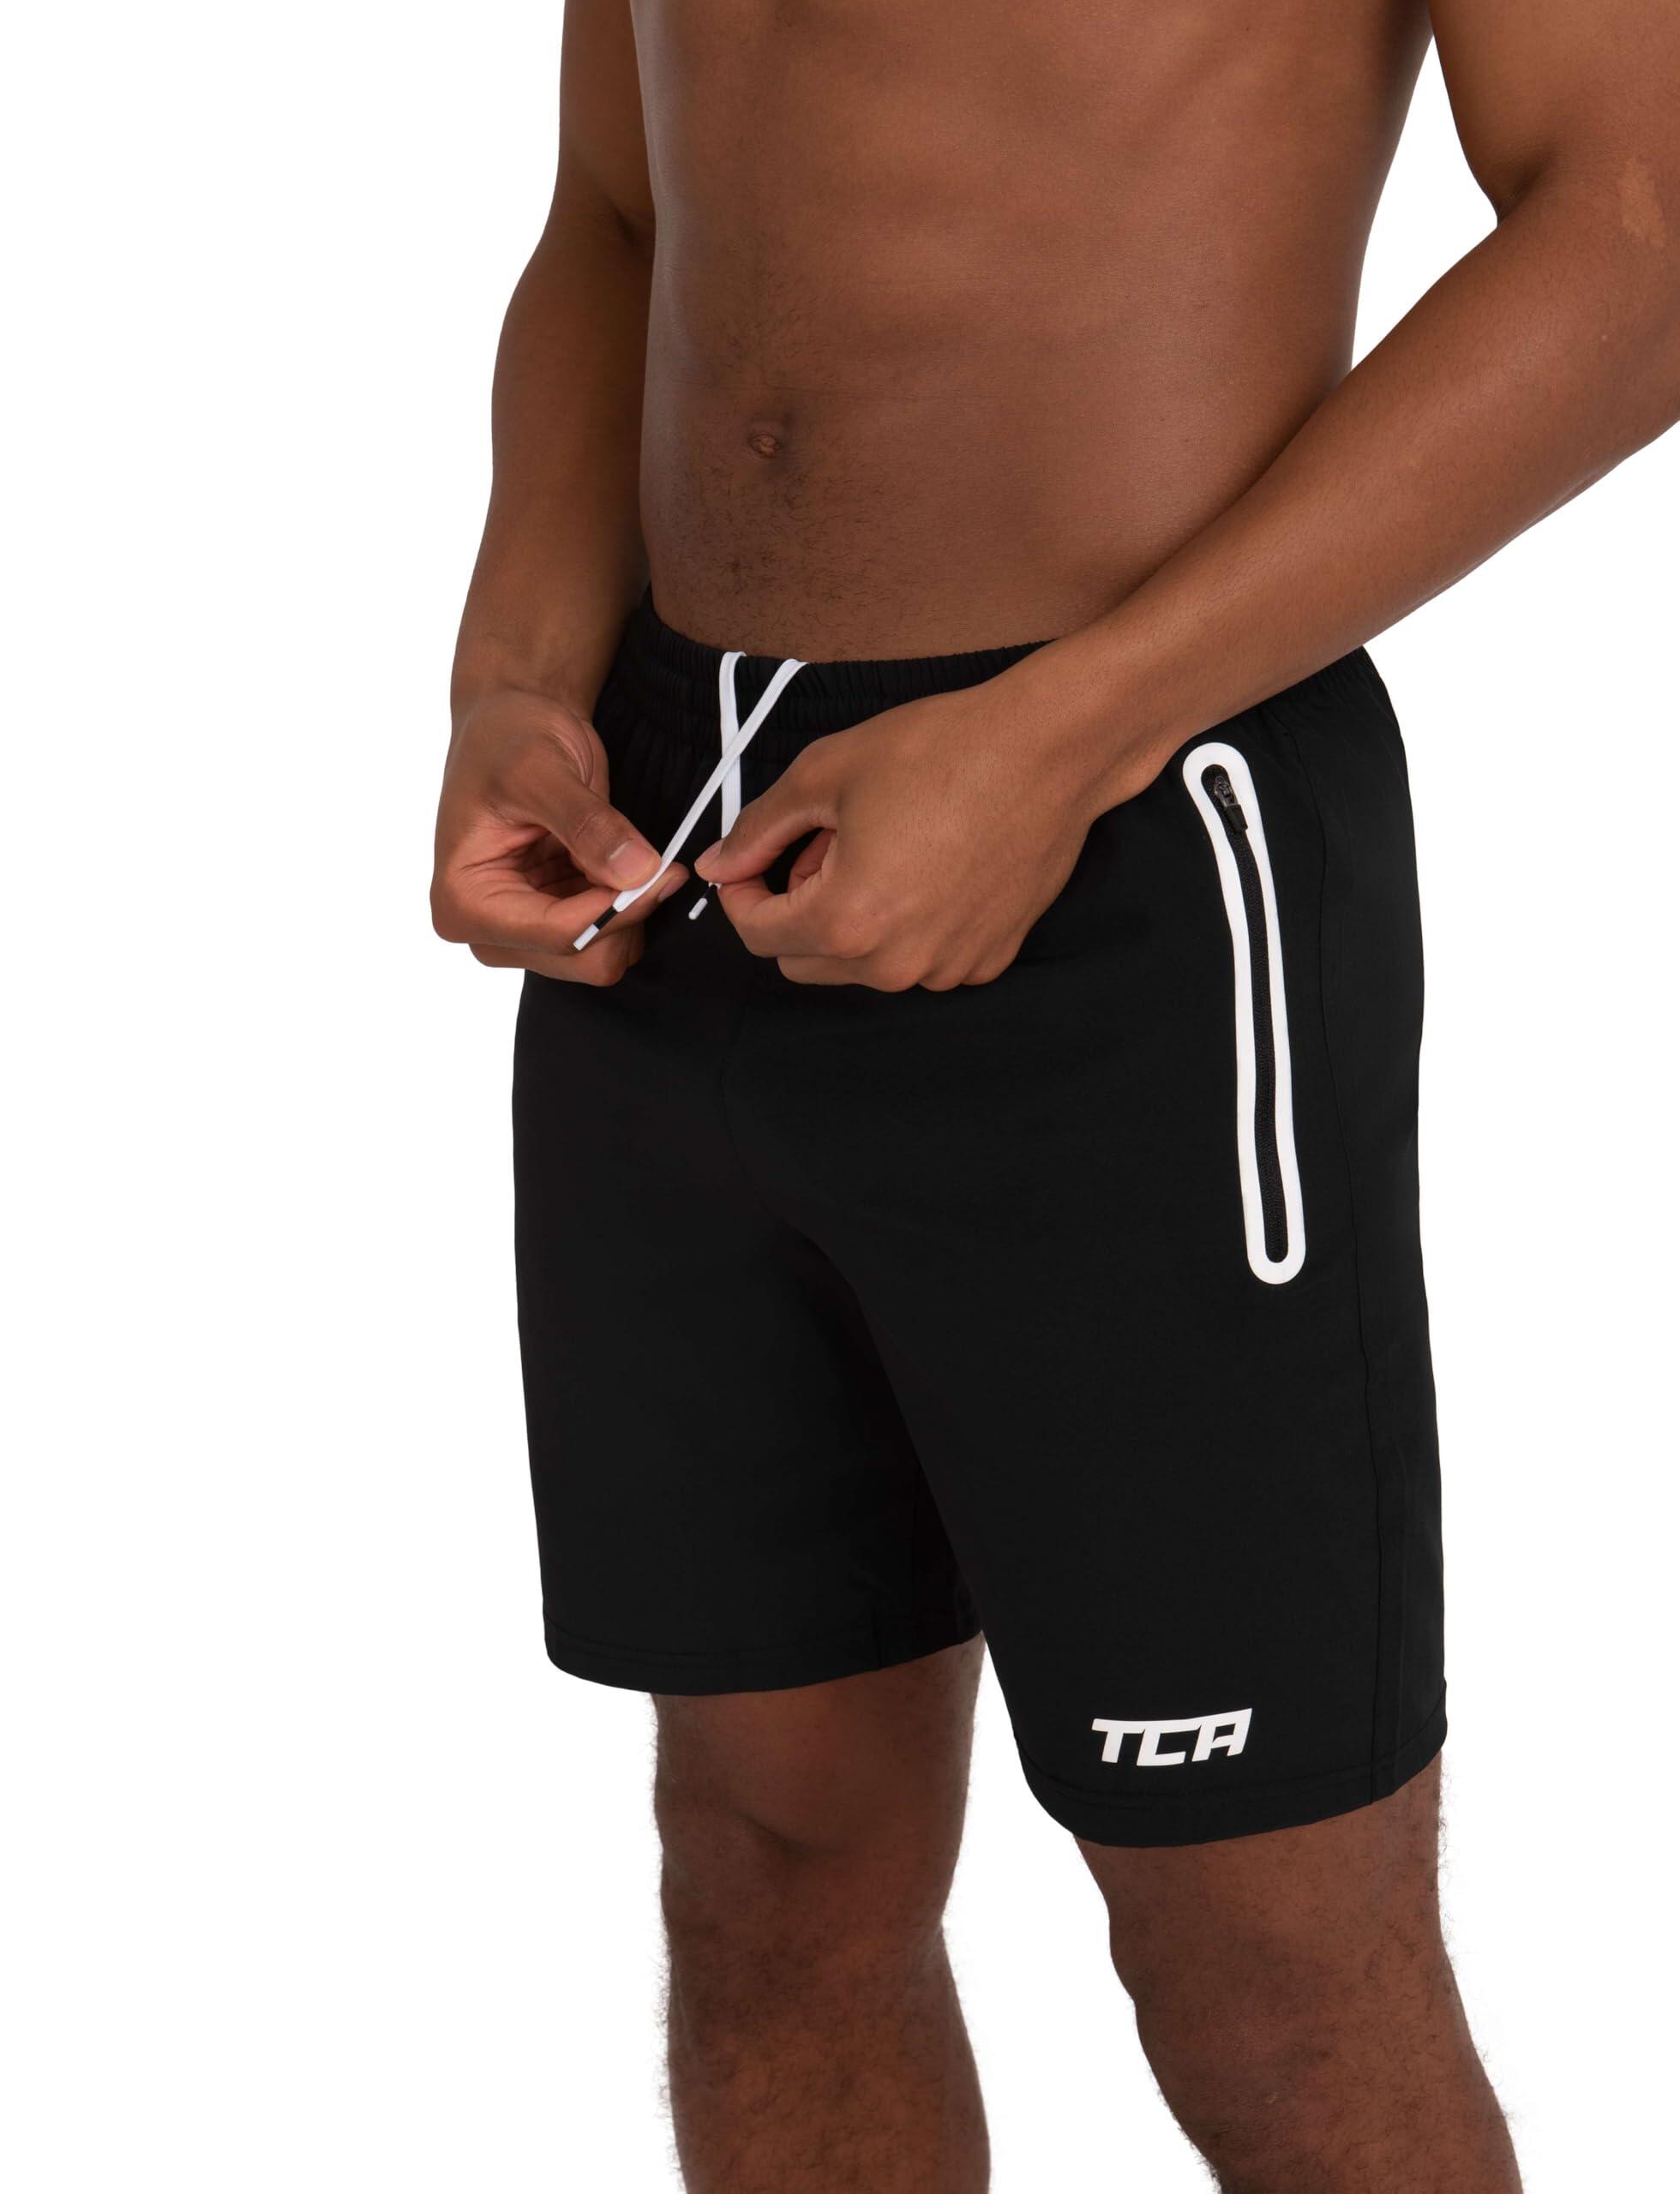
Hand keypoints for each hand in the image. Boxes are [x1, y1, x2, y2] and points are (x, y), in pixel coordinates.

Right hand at [432, 688, 682, 984]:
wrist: (513, 723)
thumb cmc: (509, 738)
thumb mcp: (542, 770)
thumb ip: (588, 824)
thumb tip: (637, 871)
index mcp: (463, 902)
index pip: (558, 934)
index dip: (620, 909)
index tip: (665, 872)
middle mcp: (487, 931)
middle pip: (582, 957)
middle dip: (626, 912)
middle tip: (657, 859)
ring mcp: (521, 932)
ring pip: (601, 954)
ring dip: (629, 907)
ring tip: (626, 849)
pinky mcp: (553, 922)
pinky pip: (609, 935)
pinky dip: (627, 902)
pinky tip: (619, 859)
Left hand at [693, 670, 1134, 989]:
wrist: (1048, 751)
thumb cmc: (941, 751)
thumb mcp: (825, 774)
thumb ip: (759, 828)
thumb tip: (719, 864)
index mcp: (848, 921)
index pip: (758, 936)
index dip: (742, 893)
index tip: (752, 860)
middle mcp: (897, 964)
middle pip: (803, 960)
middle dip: (798, 908)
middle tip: (827, 841)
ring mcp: (947, 969)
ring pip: (862, 964)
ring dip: (853, 918)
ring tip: (884, 846)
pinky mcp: (986, 960)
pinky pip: (919, 958)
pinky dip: (907, 924)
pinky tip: (929, 864)